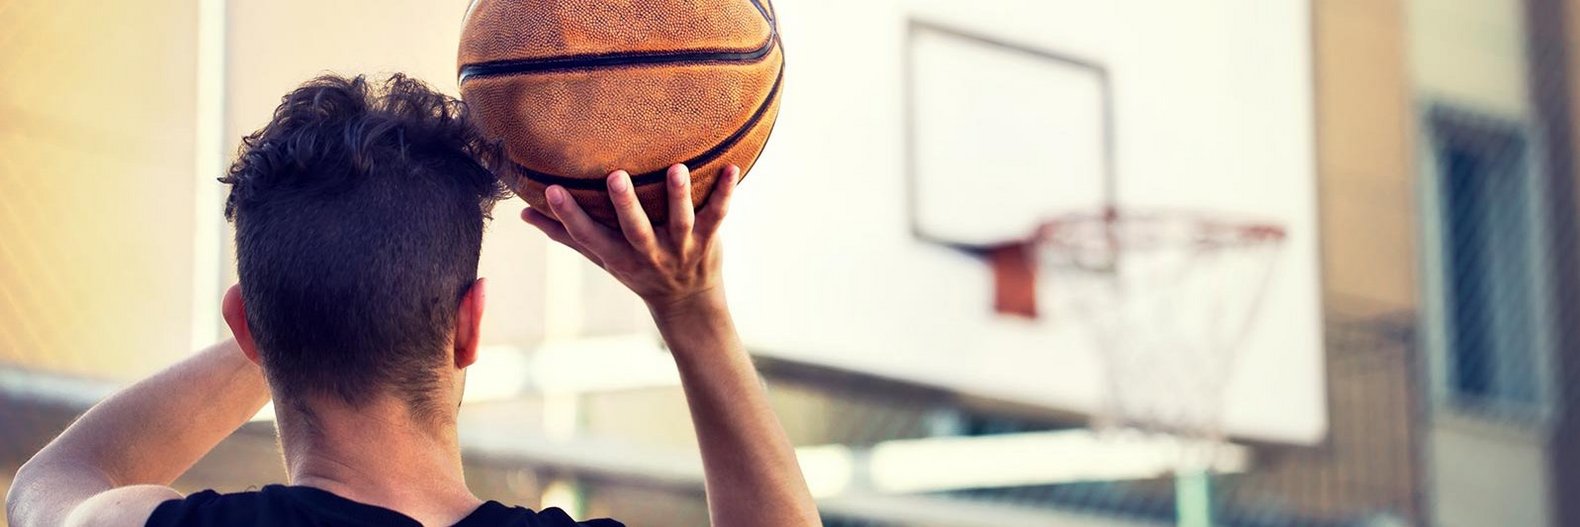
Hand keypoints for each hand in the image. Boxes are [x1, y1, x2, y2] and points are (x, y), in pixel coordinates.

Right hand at [521, 163, 739, 311]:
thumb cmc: (637, 270)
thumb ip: (565, 234)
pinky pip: (718, 215)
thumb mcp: (601, 258)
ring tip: (677, 168)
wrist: (688, 304)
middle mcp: (648, 254)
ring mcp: (680, 248)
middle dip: (625, 205)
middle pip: (635, 230)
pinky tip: (732, 168)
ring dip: (679, 196)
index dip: (568, 215)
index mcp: (618, 257)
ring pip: (680, 221)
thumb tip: (523, 213)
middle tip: (615, 177)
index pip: (588, 237)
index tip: (550, 189)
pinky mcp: (708, 240)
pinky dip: (726, 193)